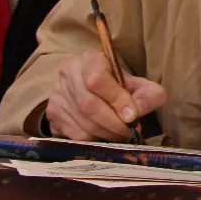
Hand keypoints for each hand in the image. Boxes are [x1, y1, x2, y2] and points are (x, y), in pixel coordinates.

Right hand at [44, 50, 166, 142]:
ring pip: (82, 122)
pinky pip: (74, 134)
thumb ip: (147, 94)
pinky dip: (94, 140)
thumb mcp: (137, 84)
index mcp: (90, 59)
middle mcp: (69, 74)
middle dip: (114, 123)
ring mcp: (57, 94)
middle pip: (89, 105)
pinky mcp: (53, 114)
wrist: (91, 88)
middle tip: (130, 132)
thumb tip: (138, 111)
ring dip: (106, 134)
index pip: (98, 80)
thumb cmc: (117, 85)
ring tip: (121, 135)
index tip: (133, 117)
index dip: (117, 100)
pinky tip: (105, 136)